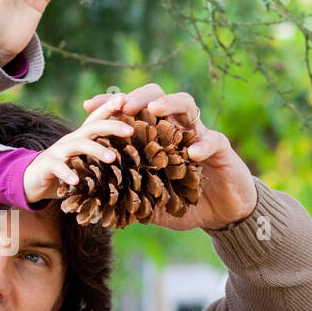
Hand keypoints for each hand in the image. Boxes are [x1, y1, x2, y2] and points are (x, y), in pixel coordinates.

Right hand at [22, 111, 135, 204]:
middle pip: (92, 127)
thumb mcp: (82, 161)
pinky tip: (77, 181)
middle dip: (111, 126)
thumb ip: (100, 158)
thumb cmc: (64, 172)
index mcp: (80, 137)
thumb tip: (130, 160)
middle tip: (130, 130)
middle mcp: (70, 140)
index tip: (125, 98)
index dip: (109, 107)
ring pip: (78, 145)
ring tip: (111, 158)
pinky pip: (57, 167)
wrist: (31, 180)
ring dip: (96, 150)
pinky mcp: (46, 165)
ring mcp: (57, 151)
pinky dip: (67, 174)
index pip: (96, 118)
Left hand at [81, 84, 257, 230]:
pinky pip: (213, 140)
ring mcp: (200, 134)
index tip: (88, 106)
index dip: (110, 105)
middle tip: (124, 106)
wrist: (223, 214)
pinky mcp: (221, 149)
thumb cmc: (185, 202)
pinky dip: (202, 144)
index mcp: (156, 137)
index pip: (132, 112)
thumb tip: (98, 210)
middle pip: (158, 96)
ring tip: (154, 111)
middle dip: (140, 96)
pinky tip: (191, 153)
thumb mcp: (152, 203)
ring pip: (187, 105)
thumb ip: (130, 200)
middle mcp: (176, 129)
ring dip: (169, 104)